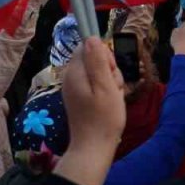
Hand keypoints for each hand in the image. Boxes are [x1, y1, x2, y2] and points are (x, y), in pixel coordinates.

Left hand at [55, 38, 125, 184]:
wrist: (94, 147)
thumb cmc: (103, 117)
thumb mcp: (105, 86)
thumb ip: (98, 60)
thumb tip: (91, 37)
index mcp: (74, 72)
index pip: (87, 46)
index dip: (103, 55)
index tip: (109, 71)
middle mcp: (71, 77)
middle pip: (94, 58)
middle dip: (109, 69)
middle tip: (113, 88)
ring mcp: (75, 88)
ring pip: (98, 72)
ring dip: (110, 81)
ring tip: (113, 98)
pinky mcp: (80, 97)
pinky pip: (96, 84)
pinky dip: (106, 90)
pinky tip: (110, 102)